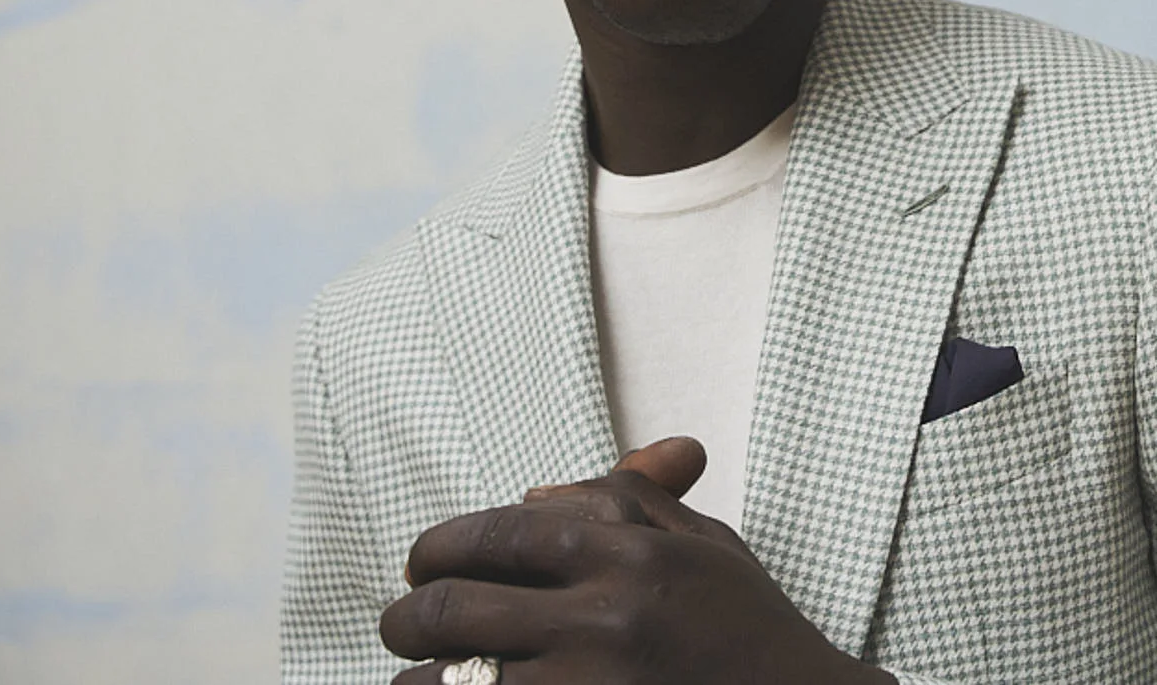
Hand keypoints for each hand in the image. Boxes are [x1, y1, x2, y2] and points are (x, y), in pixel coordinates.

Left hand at [380, 438, 892, 684]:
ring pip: (442, 684)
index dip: (439, 546)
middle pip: (448, 608)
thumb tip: (532, 491)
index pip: (497, 533)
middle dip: (406, 617)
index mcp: (632, 556)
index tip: (421, 562)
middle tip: (406, 623)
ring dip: (420, 680)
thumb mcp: (706, 548)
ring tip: (429, 678)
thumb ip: (626, 503)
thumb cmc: (751, 636)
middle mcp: (602, 621)